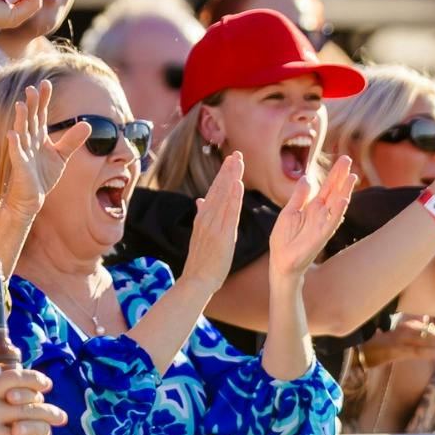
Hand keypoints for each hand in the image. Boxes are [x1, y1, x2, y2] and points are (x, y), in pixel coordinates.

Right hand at [3, 81, 92, 216]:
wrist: (31, 199)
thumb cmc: (42, 176)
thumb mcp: (61, 156)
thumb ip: (72, 140)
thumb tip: (88, 124)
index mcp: (38, 137)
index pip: (41, 114)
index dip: (43, 100)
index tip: (46, 83)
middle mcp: (29, 142)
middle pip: (31, 119)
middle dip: (32, 105)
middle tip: (32, 88)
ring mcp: (23, 154)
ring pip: (21, 133)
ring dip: (21, 120)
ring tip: (21, 105)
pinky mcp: (20, 168)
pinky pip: (16, 154)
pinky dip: (14, 145)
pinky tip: (12, 134)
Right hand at [180, 153, 245, 293]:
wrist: (196, 281)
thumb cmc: (201, 261)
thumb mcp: (200, 234)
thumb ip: (202, 215)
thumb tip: (199, 200)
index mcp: (203, 217)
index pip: (215, 191)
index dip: (223, 174)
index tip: (231, 160)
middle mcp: (207, 217)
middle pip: (219, 189)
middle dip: (228, 170)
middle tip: (237, 153)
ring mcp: (213, 225)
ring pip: (224, 196)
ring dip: (231, 177)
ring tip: (238, 161)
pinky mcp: (222, 235)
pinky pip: (229, 212)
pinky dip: (234, 197)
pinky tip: (238, 184)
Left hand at [270, 158, 355, 282]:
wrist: (280, 261)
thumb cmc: (284, 238)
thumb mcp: (289, 211)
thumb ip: (299, 196)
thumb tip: (306, 177)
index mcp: (313, 207)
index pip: (327, 186)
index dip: (335, 173)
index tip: (344, 158)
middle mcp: (321, 214)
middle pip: (334, 191)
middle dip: (341, 176)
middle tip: (349, 159)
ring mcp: (323, 224)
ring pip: (337, 204)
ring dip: (345, 191)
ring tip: (352, 176)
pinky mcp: (321, 236)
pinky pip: (332, 222)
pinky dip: (338, 212)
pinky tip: (344, 200)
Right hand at [359, 316, 434, 367]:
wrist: (354, 351)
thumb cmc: (374, 345)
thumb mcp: (395, 336)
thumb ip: (411, 325)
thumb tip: (426, 316)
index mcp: (408, 328)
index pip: (434, 333)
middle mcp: (406, 330)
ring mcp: (400, 338)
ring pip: (428, 341)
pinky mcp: (394, 349)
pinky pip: (415, 350)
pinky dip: (429, 351)